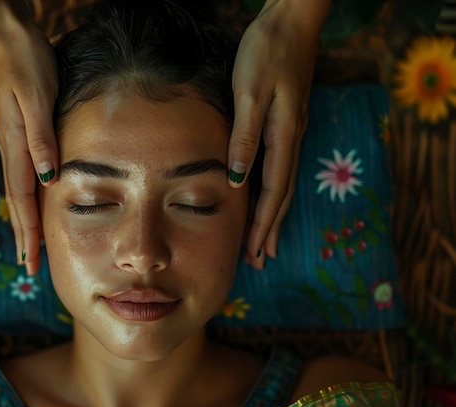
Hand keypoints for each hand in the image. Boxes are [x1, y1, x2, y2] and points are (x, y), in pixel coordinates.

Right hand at [0, 1, 58, 275]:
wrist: (5, 31)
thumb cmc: (24, 60)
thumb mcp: (36, 96)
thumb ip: (41, 138)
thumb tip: (49, 180)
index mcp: (14, 142)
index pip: (21, 199)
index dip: (27, 232)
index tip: (29, 262)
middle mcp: (9, 145)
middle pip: (16, 200)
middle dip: (22, 234)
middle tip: (27, 266)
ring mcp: (9, 137)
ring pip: (17, 188)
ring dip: (23, 218)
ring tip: (28, 243)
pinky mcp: (14, 128)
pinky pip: (20, 171)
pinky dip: (26, 194)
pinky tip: (31, 198)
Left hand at [228, 0, 330, 268]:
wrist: (291, 22)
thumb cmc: (268, 52)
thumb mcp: (251, 92)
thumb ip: (246, 136)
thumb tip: (238, 179)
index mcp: (282, 136)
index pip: (273, 192)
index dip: (262, 224)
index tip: (253, 252)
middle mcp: (290, 139)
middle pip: (281, 195)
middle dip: (269, 229)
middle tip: (260, 260)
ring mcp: (289, 132)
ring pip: (281, 184)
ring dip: (272, 215)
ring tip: (264, 242)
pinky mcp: (284, 123)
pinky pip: (278, 168)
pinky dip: (270, 192)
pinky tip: (264, 198)